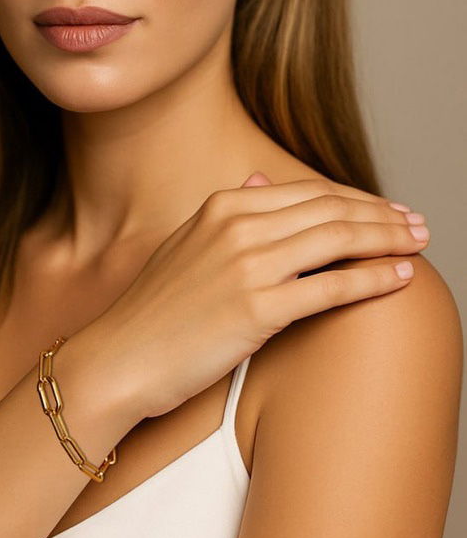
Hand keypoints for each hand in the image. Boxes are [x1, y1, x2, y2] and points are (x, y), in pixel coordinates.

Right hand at [91, 172, 427, 420]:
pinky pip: (331, 286)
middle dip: (382, 215)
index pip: (308, 191)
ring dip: (387, 239)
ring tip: (418, 244)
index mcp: (222, 206)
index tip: (386, 208)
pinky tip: (398, 277)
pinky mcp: (256, 308)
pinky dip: (372, 278)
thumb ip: (228, 212)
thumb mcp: (186, 244)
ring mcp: (247, 265)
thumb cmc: (153, 311)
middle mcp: (237, 226)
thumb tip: (259, 178)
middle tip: (417, 224)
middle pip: (331, 209)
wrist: (120, 358)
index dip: (356, 198)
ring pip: (338, 239)